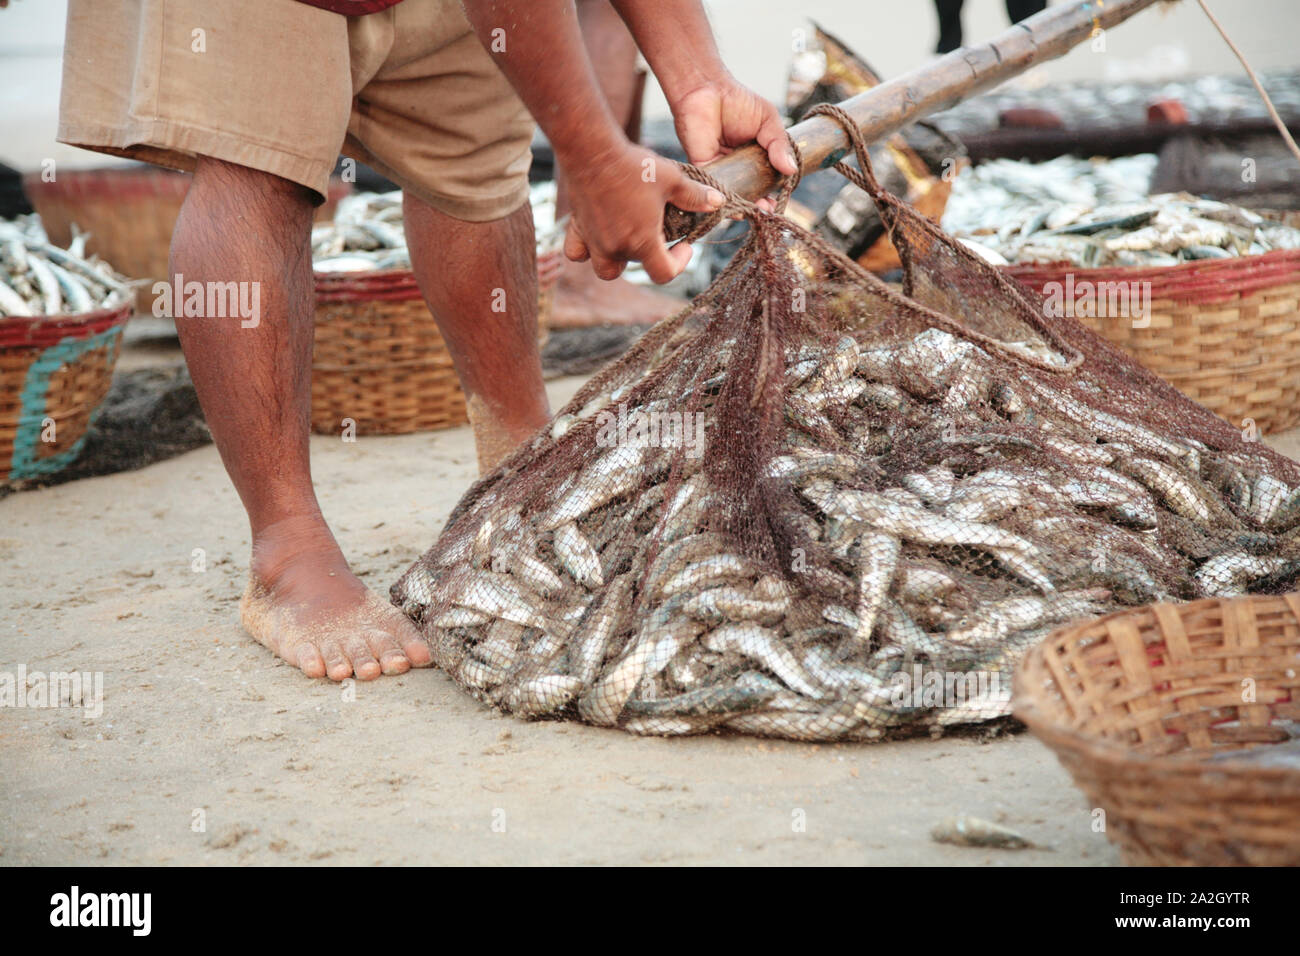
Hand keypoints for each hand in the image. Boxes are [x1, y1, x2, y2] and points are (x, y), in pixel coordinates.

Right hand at [562, 142, 724, 283]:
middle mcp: (616, 248)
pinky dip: (586, 251)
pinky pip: (577, 253)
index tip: (685, 246)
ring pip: (607, 269)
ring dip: (620, 261)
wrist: (593, 151)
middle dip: (652, 252)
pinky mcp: (577, 229)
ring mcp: (594, 241)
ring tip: (629, 239)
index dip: (679, 264)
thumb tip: (718, 202)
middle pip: (638, 266)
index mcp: (642, 241)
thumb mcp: (672, 180)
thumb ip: (695, 197)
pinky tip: (597, 236)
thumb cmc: (633, 166)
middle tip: (660, 229)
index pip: (664, 273)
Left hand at [670, 75, 798, 210]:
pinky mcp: (703, 168)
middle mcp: (738, 167)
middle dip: (758, 204)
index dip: (773, 193)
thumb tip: (792, 170)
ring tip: (752, 210)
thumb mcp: (768, 121)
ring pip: (731, 194)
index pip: (767, 180)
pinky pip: (712, 188)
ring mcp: (721, 169)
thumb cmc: (738, 102)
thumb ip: (779, 144)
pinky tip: (732, 205)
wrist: (708, 90)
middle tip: (766, 210)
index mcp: (756, 157)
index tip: (778, 202)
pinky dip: (721, 198)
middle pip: (749, 192)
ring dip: (741, 205)